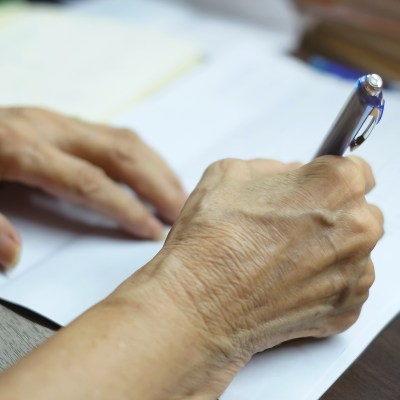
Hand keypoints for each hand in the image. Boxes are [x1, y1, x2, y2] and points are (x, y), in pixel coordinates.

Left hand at [0, 107, 185, 251]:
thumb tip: (14, 257)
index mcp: (22, 146)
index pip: (90, 183)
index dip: (124, 208)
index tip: (151, 231)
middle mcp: (48, 127)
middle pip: (120, 153)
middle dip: (156, 184)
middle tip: (182, 211)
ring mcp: (58, 121)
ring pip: (123, 140)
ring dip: (156, 167)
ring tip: (177, 193)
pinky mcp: (61, 122)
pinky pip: (114, 135)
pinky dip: (141, 157)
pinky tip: (151, 172)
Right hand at [149, 156, 382, 393]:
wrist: (200, 303)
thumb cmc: (213, 243)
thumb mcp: (230, 173)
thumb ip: (271, 168)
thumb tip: (286, 176)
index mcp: (335, 186)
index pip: (357, 171)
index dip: (329, 179)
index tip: (316, 188)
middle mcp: (356, 229)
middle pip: (358, 211)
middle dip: (330, 213)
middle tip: (290, 222)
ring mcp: (354, 273)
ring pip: (351, 250)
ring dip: (326, 249)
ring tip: (281, 256)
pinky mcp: (346, 308)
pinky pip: (343, 285)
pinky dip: (321, 282)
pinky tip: (285, 280)